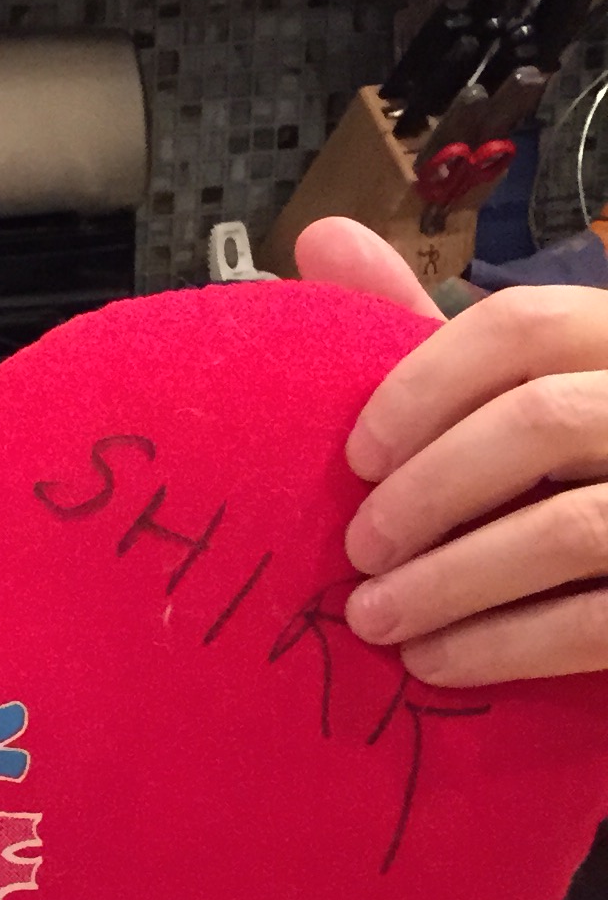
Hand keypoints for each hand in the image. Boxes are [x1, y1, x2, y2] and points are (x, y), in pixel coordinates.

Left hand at [288, 219, 607, 683]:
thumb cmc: (570, 470)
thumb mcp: (510, 390)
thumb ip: (422, 326)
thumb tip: (320, 237)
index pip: (524, 326)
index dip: (423, 387)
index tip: (354, 457)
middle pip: (541, 423)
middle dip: (429, 492)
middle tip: (358, 550)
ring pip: (570, 529)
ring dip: (450, 582)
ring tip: (375, 620)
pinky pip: (595, 622)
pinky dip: (504, 645)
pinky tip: (436, 662)